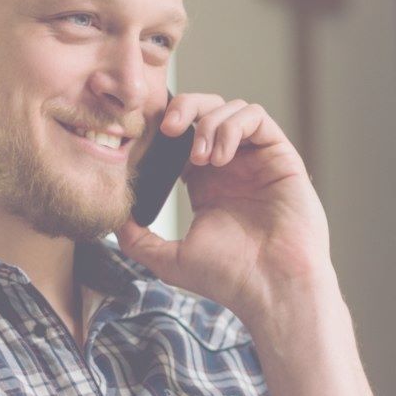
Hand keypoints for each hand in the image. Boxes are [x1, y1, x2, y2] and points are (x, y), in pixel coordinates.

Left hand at [112, 93, 333, 320]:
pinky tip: (221, 157)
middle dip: (184, 109)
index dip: (165, 129)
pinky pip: (257, 117)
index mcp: (207, 184)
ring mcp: (258, 159)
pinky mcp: (281, 156)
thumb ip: (139, 240)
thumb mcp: (171, 260)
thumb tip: (115, 220)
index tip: (146, 138)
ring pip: (232, 108)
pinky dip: (233, 126)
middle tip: (167, 129)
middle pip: (207, 111)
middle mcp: (234, 167)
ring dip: (208, 123)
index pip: (184, 137)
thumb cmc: (230, 278)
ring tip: (200, 157)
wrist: (271, 287)